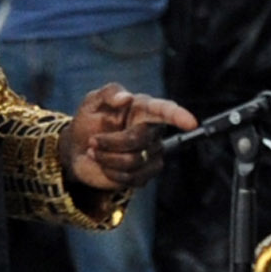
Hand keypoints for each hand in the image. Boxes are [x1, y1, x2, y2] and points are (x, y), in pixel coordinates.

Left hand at [61, 83, 195, 192]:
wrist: (78, 149)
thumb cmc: (89, 121)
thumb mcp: (92, 101)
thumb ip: (109, 93)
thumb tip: (126, 98)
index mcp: (144, 109)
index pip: (165, 111)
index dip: (178, 116)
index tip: (191, 123)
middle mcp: (153, 131)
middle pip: (139, 139)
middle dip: (110, 142)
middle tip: (92, 141)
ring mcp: (151, 154)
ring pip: (133, 160)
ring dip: (106, 157)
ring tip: (94, 152)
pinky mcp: (145, 174)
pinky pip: (131, 178)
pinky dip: (110, 172)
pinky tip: (104, 165)